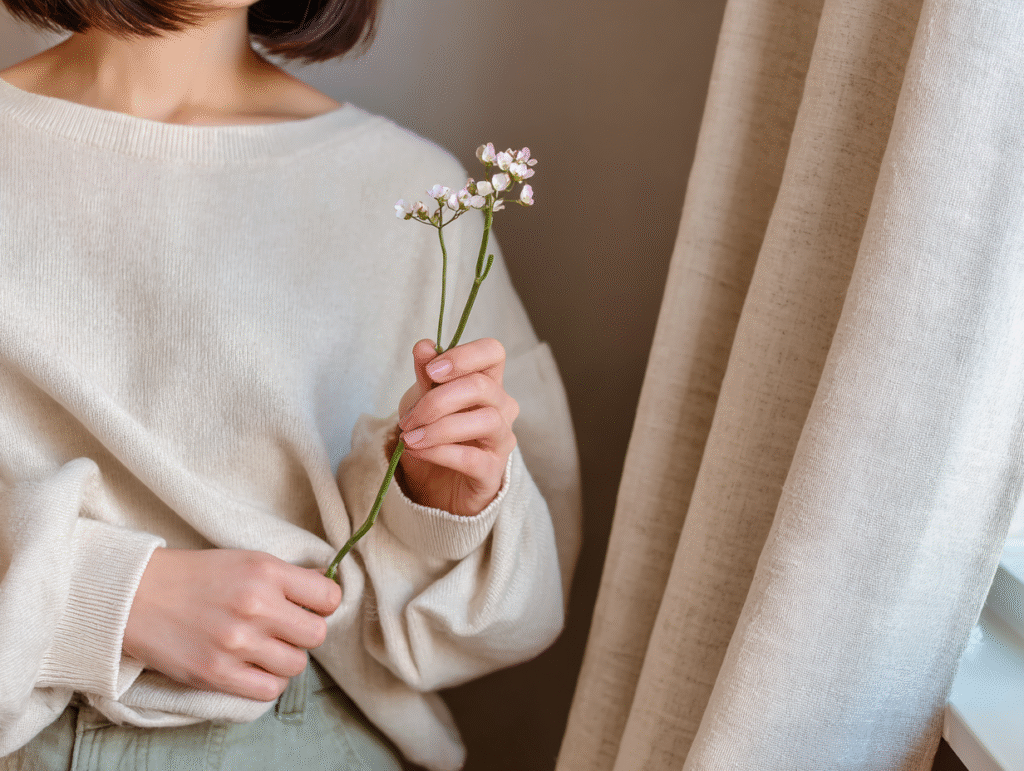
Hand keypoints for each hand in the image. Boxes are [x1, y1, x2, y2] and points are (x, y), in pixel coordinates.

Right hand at [123, 548, 340, 701]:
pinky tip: (255, 668)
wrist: (136, 595)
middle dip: (304, 632)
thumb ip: (288, 576)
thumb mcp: (246, 560)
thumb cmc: (195, 576)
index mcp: (266, 572)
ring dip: (285, 659)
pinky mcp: (217, 673)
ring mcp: (237, 642)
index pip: (329, 596)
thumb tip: (326, 587)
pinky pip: (270, 690)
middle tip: (284, 629)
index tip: (310, 606)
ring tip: (265, 648)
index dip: (323, 603)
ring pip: (296, 665)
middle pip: (316, 634)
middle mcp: (256, 606)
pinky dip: (268, 682)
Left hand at [396, 338, 518, 516]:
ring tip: (410, 438)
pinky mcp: (493, 472)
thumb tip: (424, 346)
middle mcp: (502, 407)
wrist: (434, 484)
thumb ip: (426, 375)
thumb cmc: (434, 433)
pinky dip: (439, 451)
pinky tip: (417, 451)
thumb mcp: (422, 399)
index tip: (431, 370)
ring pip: (485, 420)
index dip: (463, 356)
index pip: (492, 352)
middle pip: (481, 386)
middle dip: (437, 400)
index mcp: (487, 381)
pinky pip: (472, 458)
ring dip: (439, 427)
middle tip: (408, 418)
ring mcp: (501, 439)